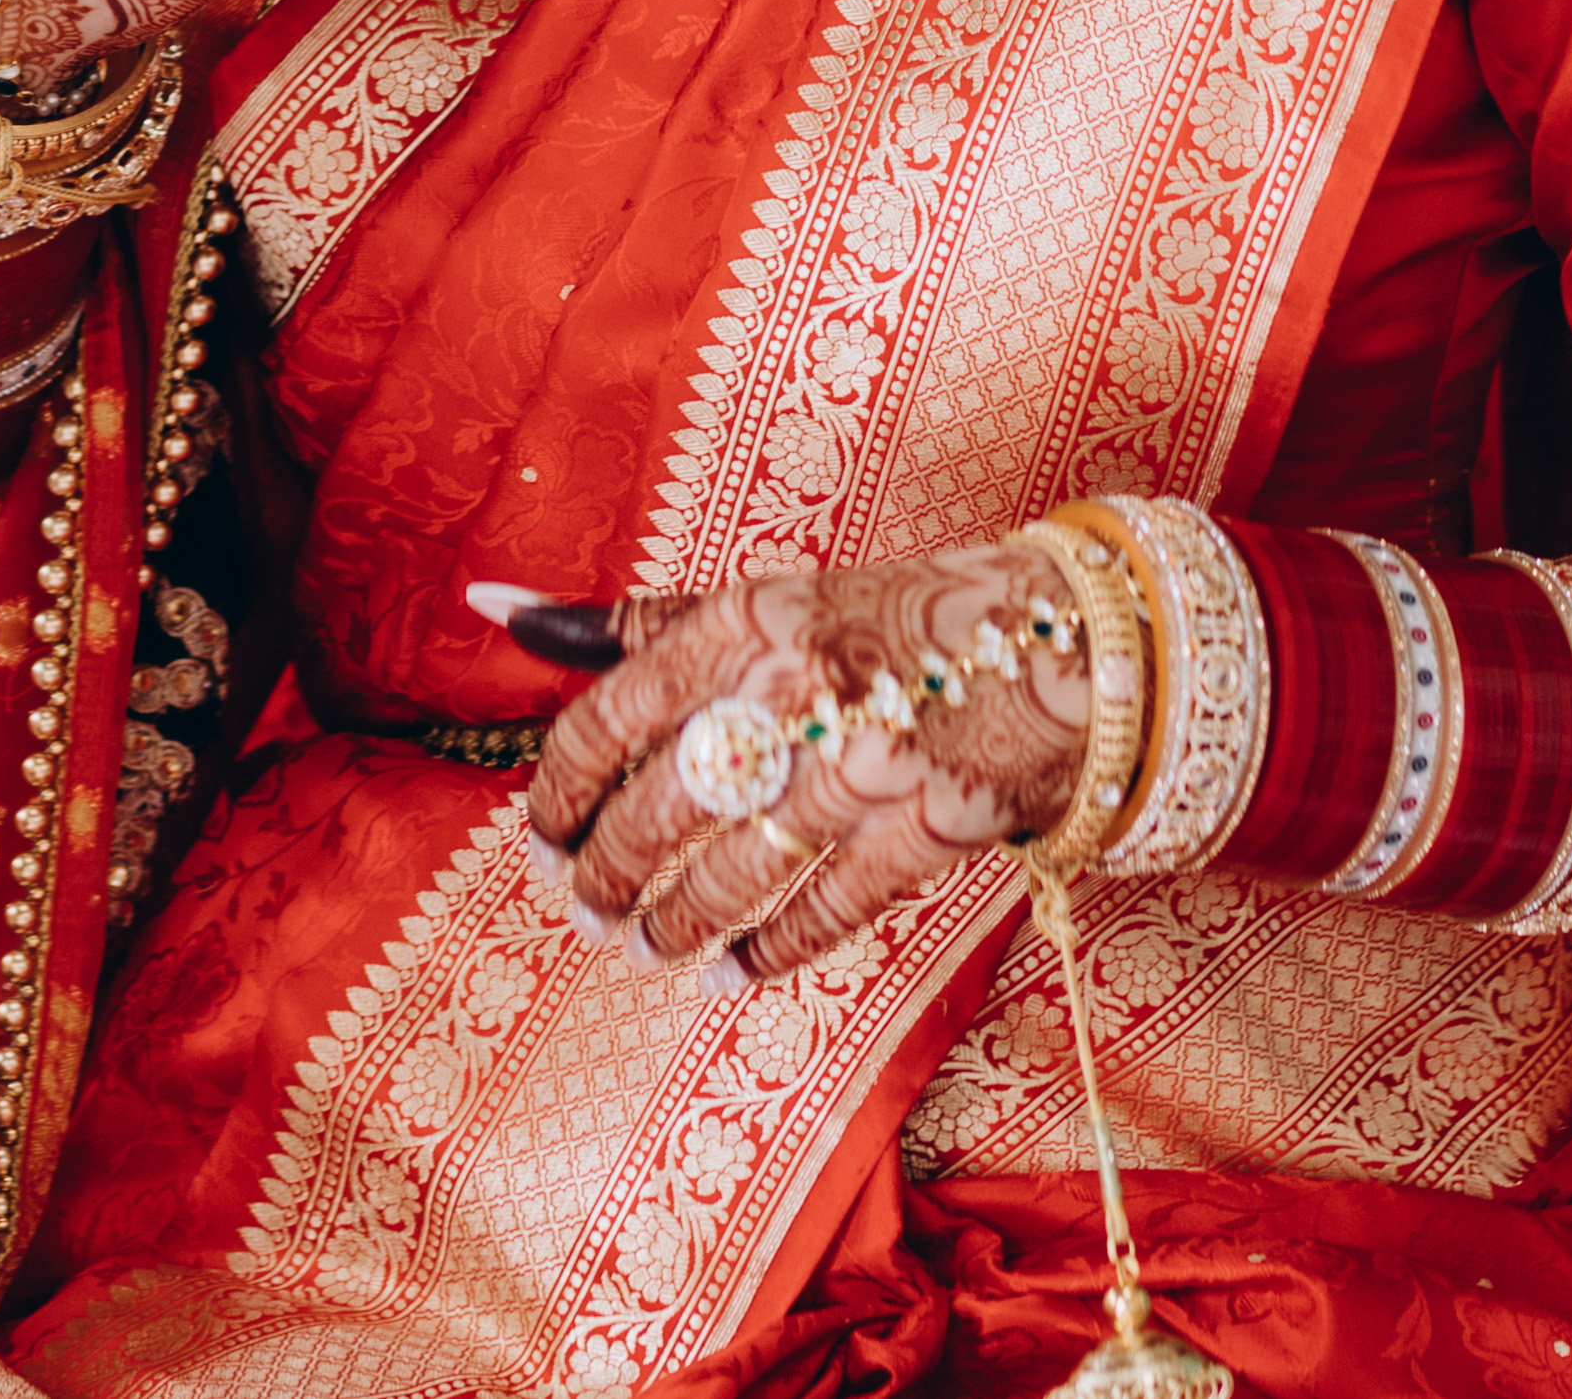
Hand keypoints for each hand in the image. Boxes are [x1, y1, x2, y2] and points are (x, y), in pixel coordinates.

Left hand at [529, 537, 1097, 981]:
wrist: (1068, 642)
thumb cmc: (896, 620)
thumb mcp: (771, 602)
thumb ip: (641, 625)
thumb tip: (502, 619)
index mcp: (747, 622)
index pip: (608, 720)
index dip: (558, 792)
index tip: (541, 834)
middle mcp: (796, 692)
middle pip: (657, 813)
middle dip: (603, 877)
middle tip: (584, 907)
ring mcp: (864, 768)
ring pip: (729, 876)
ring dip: (672, 925)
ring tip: (646, 945)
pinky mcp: (927, 831)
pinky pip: (822, 914)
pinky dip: (768, 953)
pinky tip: (735, 970)